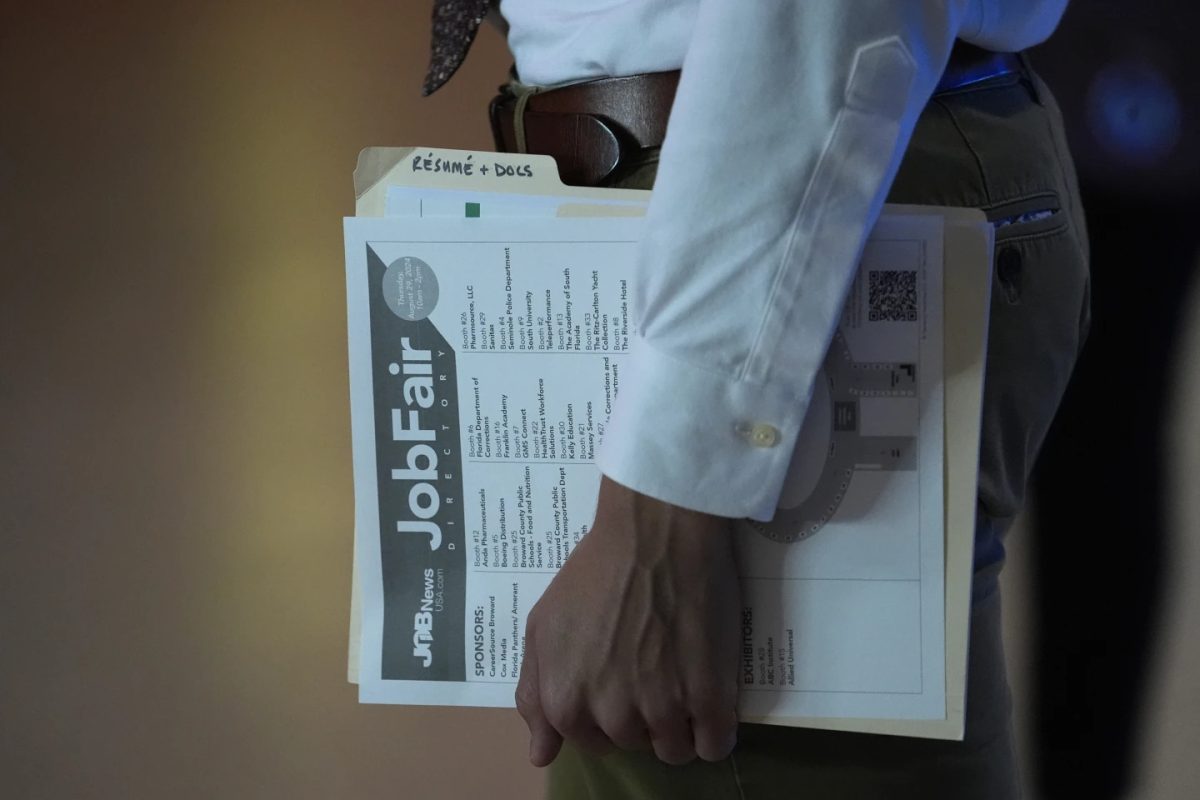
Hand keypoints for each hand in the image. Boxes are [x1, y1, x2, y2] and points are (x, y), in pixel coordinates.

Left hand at [515, 476, 741, 766]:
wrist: (656, 532)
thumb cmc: (595, 571)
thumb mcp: (543, 625)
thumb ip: (534, 691)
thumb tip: (540, 755)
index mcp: (565, 702)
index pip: (589, 742)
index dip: (605, 714)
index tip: (620, 683)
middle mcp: (612, 715)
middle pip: (632, 743)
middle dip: (640, 716)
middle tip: (652, 668)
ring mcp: (663, 709)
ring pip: (674, 750)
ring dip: (679, 725)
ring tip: (684, 680)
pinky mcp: (709, 698)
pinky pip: (715, 746)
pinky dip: (715, 731)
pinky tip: (711, 700)